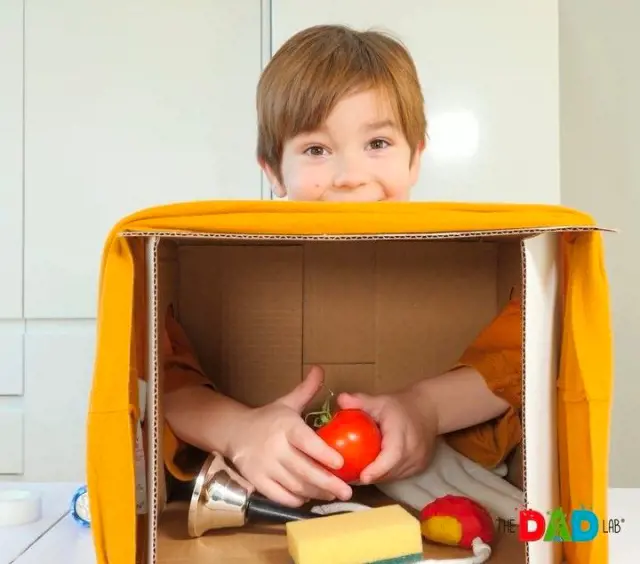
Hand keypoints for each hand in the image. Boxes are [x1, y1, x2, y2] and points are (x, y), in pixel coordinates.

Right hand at [227, 366, 352, 506]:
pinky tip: (310, 498)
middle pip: (304, 470)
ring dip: (316, 493)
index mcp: (286, 426)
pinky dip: (297, 500)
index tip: (341, 463)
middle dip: (327, 483)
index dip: (323, 453)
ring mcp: (265, 467)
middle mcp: (275, 448)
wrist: (234, 432)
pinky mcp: (257, 482)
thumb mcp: (287, 402)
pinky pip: (281, 497)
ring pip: (295, 486)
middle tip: (346, 491)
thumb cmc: (268, 418)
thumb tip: (321, 369)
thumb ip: (307, 389)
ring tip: (334, 495)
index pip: (306, 442)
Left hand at [336, 387, 437, 483]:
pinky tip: (371, 471)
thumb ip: (359, 401)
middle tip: (348, 476)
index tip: (363, 477)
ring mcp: (419, 461)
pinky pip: (399, 476)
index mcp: (401, 432)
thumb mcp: (379, 401)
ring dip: (376, 477)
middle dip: (370, 475)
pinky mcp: (420, 468)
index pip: (393, 455)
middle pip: (391, 470)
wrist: (428, 411)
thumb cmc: (399, 406)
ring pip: (394, 476)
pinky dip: (385, 475)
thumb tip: (340, 400)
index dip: (378, 468)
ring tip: (355, 475)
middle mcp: (413, 450)